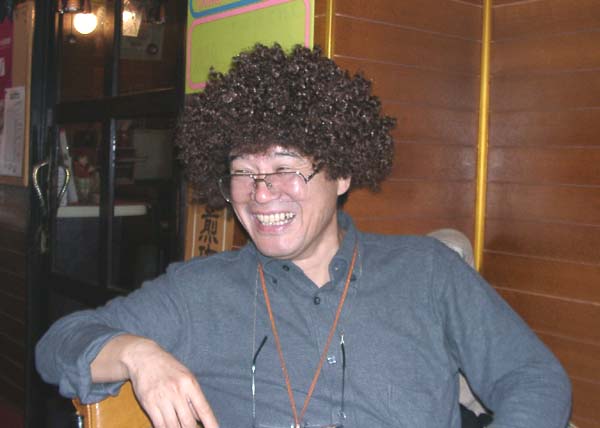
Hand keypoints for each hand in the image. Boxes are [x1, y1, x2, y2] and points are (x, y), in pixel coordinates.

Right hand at [93, 335, 218, 427]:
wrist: (144, 358)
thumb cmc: (169, 368)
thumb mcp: (186, 377)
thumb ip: (193, 398)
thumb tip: (200, 419)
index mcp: (190, 383)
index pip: (203, 409)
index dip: (211, 423)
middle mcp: (177, 391)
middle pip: (188, 422)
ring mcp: (162, 397)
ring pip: (173, 426)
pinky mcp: (148, 403)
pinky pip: (159, 424)